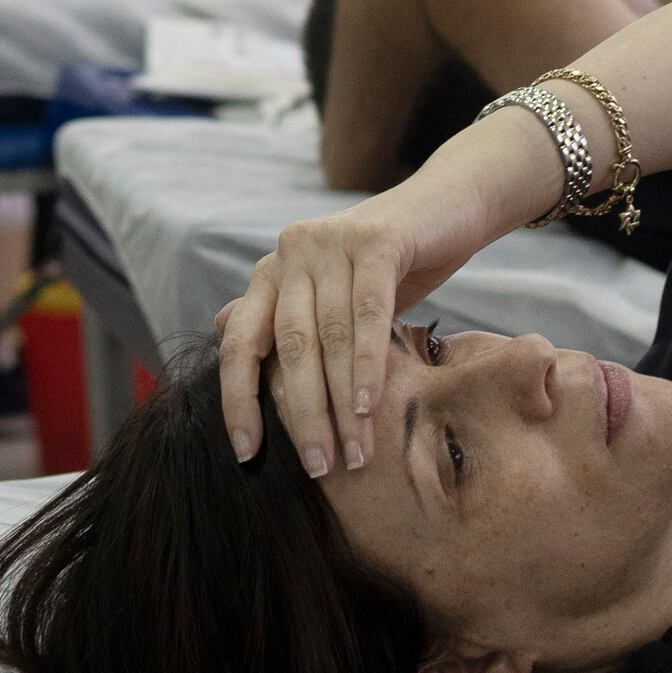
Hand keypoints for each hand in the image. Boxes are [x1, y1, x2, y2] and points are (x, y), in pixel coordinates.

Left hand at [223, 203, 456, 472]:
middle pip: (289, 349)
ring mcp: (330, 243)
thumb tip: (222, 328)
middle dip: (303, 415)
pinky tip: (371, 406)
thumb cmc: (390, 263)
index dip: (238, 400)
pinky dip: (367, 364)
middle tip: (319, 467)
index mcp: (272, 272)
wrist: (449, 205)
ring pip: (329, 338)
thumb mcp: (333, 294)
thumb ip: (282, 315)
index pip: (239, 343)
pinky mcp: (375, 241)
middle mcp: (291, 253)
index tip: (248, 454)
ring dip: (343, 404)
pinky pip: (366, 314)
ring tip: (356, 453)